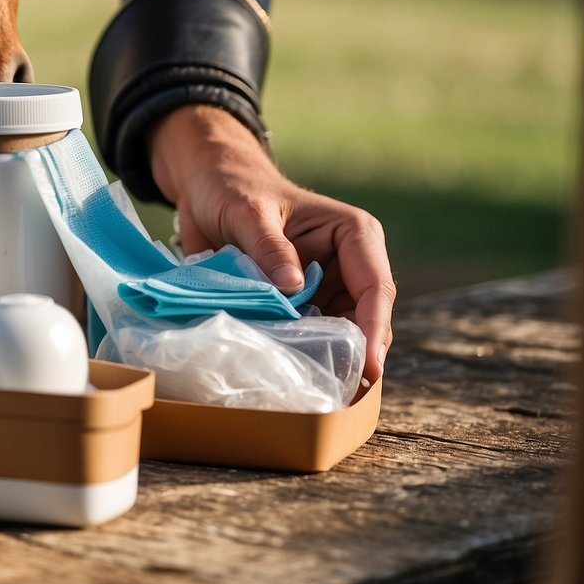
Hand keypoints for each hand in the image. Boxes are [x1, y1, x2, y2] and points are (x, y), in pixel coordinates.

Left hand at [149, 104, 395, 381]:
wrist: (208, 189)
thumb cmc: (234, 190)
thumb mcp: (248, 213)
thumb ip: (270, 248)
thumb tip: (294, 289)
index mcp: (353, 234)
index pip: (375, 286)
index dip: (373, 328)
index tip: (368, 367)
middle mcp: (349, 264)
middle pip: (365, 318)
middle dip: (359, 355)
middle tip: (345, 394)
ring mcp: (327, 287)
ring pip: (342, 333)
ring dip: (332, 360)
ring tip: (322, 393)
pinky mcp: (303, 304)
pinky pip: (311, 334)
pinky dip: (305, 354)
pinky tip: (295, 377)